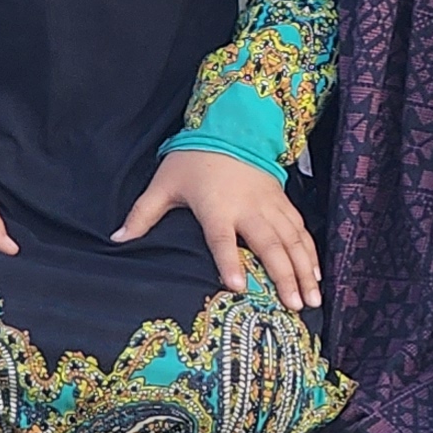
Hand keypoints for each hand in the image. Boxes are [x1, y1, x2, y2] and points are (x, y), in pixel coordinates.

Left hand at [117, 146, 321, 311]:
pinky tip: (316, 273)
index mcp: (216, 207)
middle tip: (294, 306)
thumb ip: (142, 214)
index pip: (222, 239)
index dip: (229, 263)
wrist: (229, 126)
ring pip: (291, 240)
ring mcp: (269, 205)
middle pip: (269, 245)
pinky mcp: (282, 201)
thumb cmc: (192, 160)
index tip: (238, 288)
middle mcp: (248, 208)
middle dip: (284, 276)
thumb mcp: (163, 185)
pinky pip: (300, 229)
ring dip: (303, 270)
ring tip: (312, 298)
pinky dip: (310, 251)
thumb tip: (117, 239)